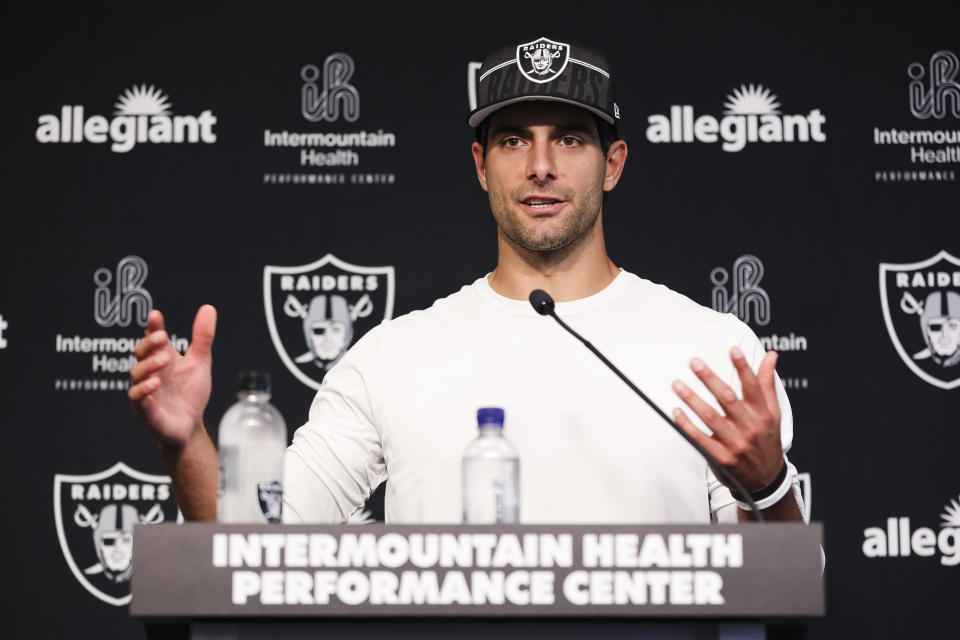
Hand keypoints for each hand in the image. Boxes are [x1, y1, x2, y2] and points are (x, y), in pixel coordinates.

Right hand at [128, 305, 216, 448]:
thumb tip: (208, 308)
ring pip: (137, 374)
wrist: (191, 425)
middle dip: (148, 344)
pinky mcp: (146, 411)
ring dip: (148, 365)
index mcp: (163, 358)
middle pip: (140, 353)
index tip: (156, 315)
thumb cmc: (190, 392)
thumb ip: (202, 337)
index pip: (153, 338)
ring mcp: (146, 391)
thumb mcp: (200, 362)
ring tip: (164, 360)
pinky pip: (138, 399)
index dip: (153, 326)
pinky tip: (155, 383)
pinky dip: (144, 390)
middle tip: (161, 338)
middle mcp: (151, 372)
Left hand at [671, 347, 782, 492]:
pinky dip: (687, 424)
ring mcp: (735, 444)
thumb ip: (767, 383)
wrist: (765, 480)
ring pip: (710, 417)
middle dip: (709, 379)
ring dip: (692, 399)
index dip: (743, 367)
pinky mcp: (721, 457)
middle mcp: (750, 428)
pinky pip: (700, 438)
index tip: (732, 350)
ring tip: (677, 384)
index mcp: (763, 415)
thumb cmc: (766, 440)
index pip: (753, 387)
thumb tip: (770, 356)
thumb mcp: (773, 413)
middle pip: (727, 398)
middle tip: (694, 363)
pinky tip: (676, 411)